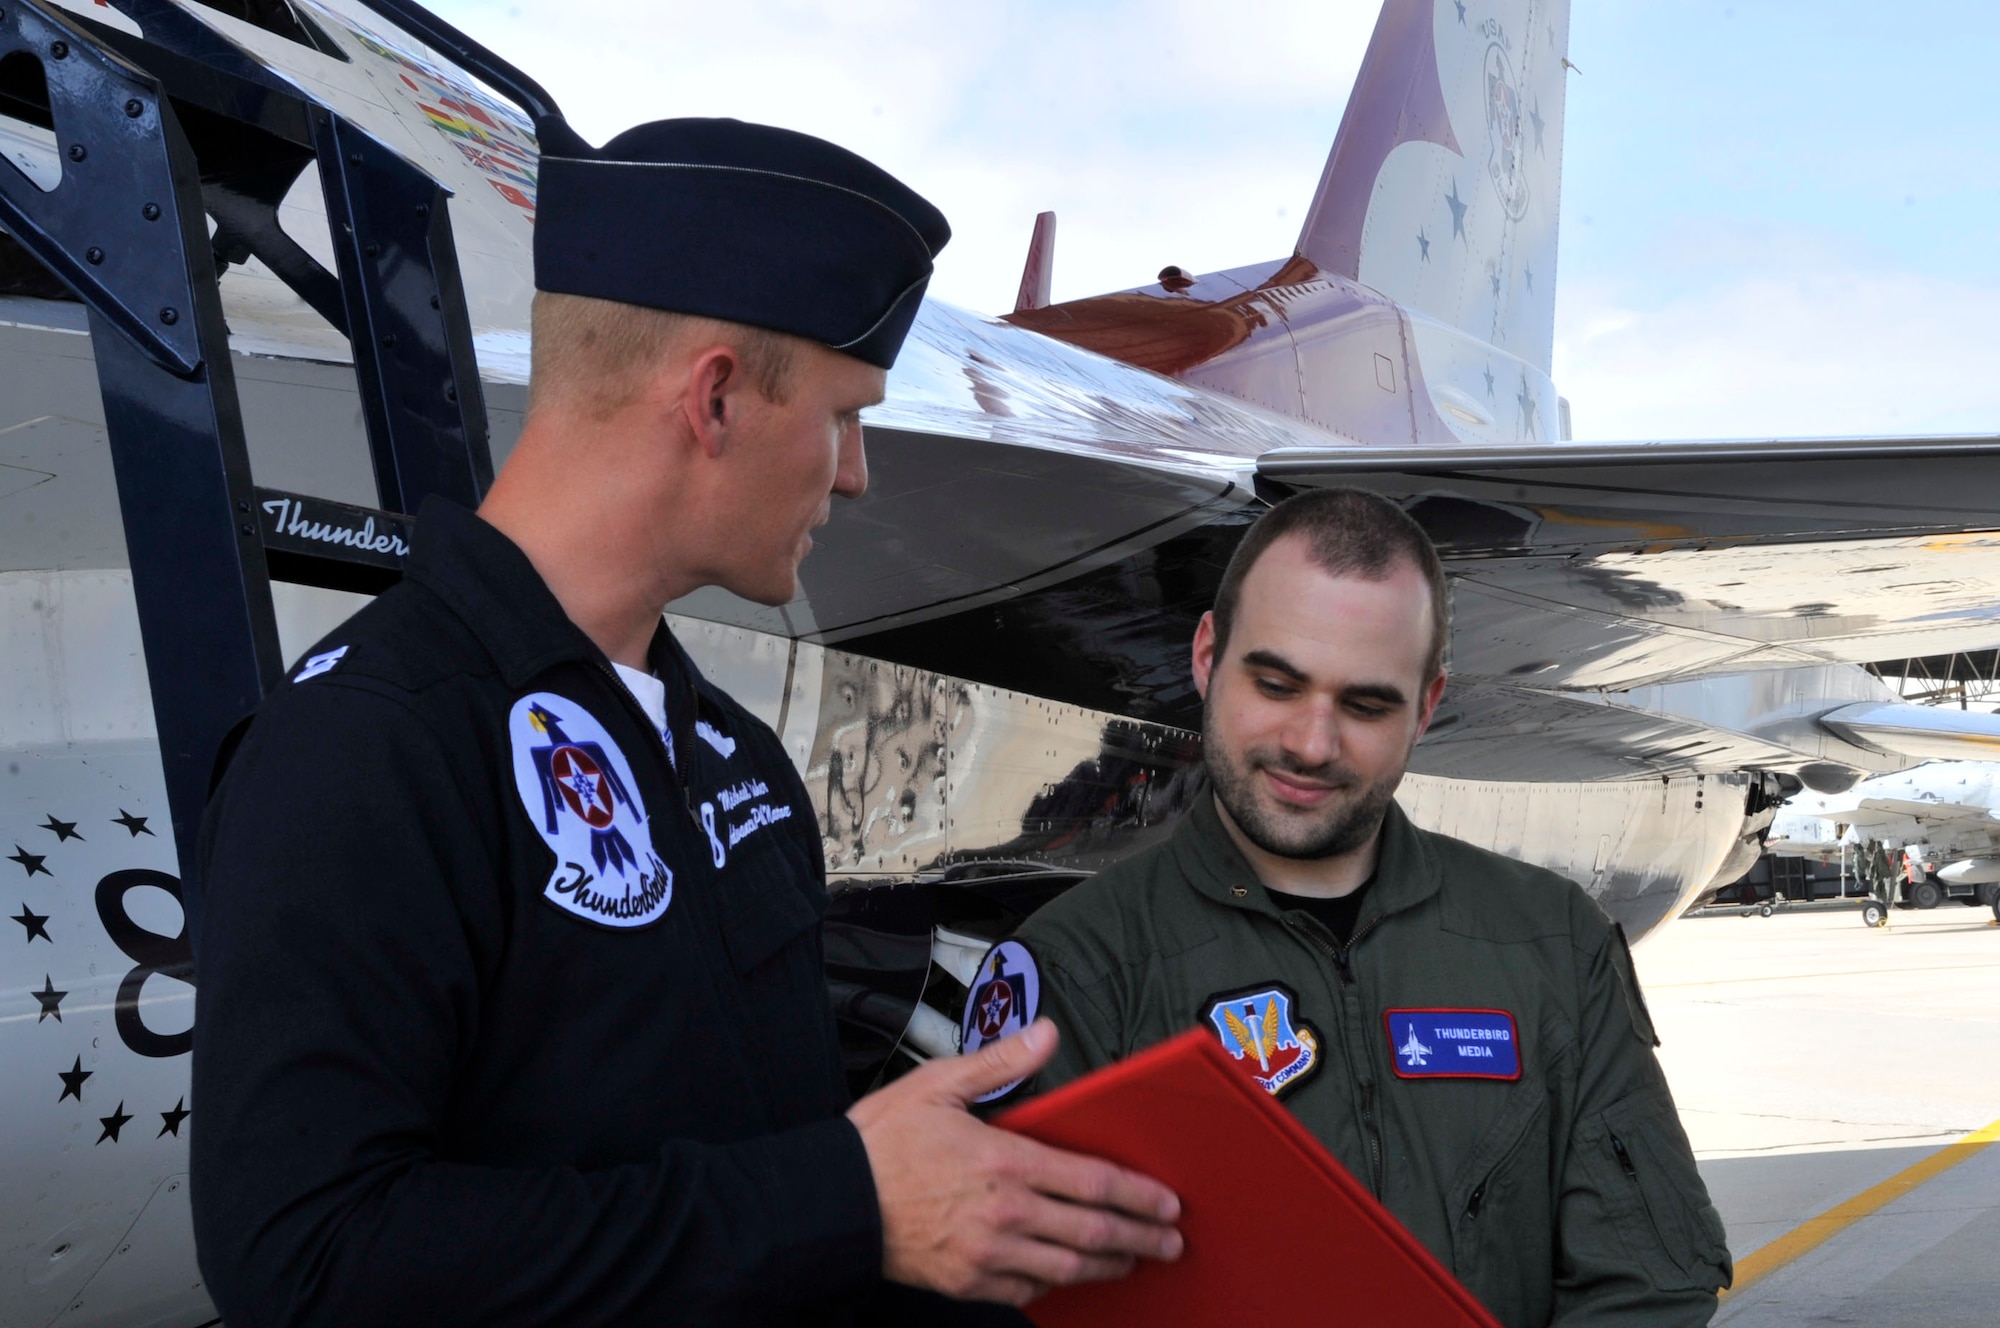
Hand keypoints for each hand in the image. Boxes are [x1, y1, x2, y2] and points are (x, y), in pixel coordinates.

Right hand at [846, 1018, 1182, 1305]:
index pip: (1094, 1182)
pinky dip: (1057, 1284)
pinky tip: (1069, 1275)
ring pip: (1068, 1268)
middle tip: (1170, 1240)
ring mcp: (988, 1254)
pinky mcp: (968, 1281)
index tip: (1166, 1202)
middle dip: (1141, 1237)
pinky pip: (1028, 1290)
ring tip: (1134, 1261)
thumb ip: (1001, 1061)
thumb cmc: (881, 1144)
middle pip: (1093, 1232)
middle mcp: (1005, 1214)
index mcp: (1005, 1162)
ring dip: (1110, 1265)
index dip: (1139, 1195)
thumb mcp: (939, 1086)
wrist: (833, 1202)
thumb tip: (1044, 1033)